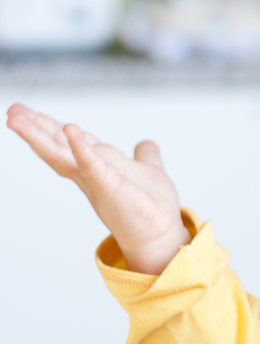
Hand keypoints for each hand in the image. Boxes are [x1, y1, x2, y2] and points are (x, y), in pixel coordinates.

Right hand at [6, 103, 189, 273]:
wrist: (162, 233)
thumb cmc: (151, 206)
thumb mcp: (148, 171)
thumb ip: (145, 156)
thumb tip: (145, 144)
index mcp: (99, 165)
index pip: (69, 142)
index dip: (50, 126)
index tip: (27, 111)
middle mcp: (91, 172)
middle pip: (58, 145)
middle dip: (35, 128)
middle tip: (13, 110)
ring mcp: (96, 179)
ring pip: (62, 154)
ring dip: (40, 135)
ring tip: (17, 118)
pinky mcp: (108, 186)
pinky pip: (91, 164)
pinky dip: (80, 148)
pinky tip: (70, 130)